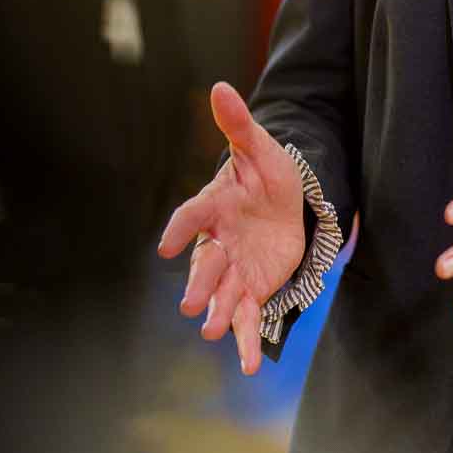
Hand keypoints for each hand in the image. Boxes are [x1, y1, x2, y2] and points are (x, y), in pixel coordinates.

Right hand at [157, 81, 304, 375]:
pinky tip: (250, 366)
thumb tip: (220, 86)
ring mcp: (233, 270)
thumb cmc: (266, 174)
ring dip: (215, 313)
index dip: (181, 228)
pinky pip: (247, 318)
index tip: (167, 244)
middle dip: (198, 283)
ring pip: (221, 295)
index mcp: (215, 206)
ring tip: (209, 331)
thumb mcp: (260, 147)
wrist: (286, 203)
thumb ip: (238, 124)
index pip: (194, 215)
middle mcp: (218, 243)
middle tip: (189, 304)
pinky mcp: (251, 290)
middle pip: (205, 264)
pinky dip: (247, 341)